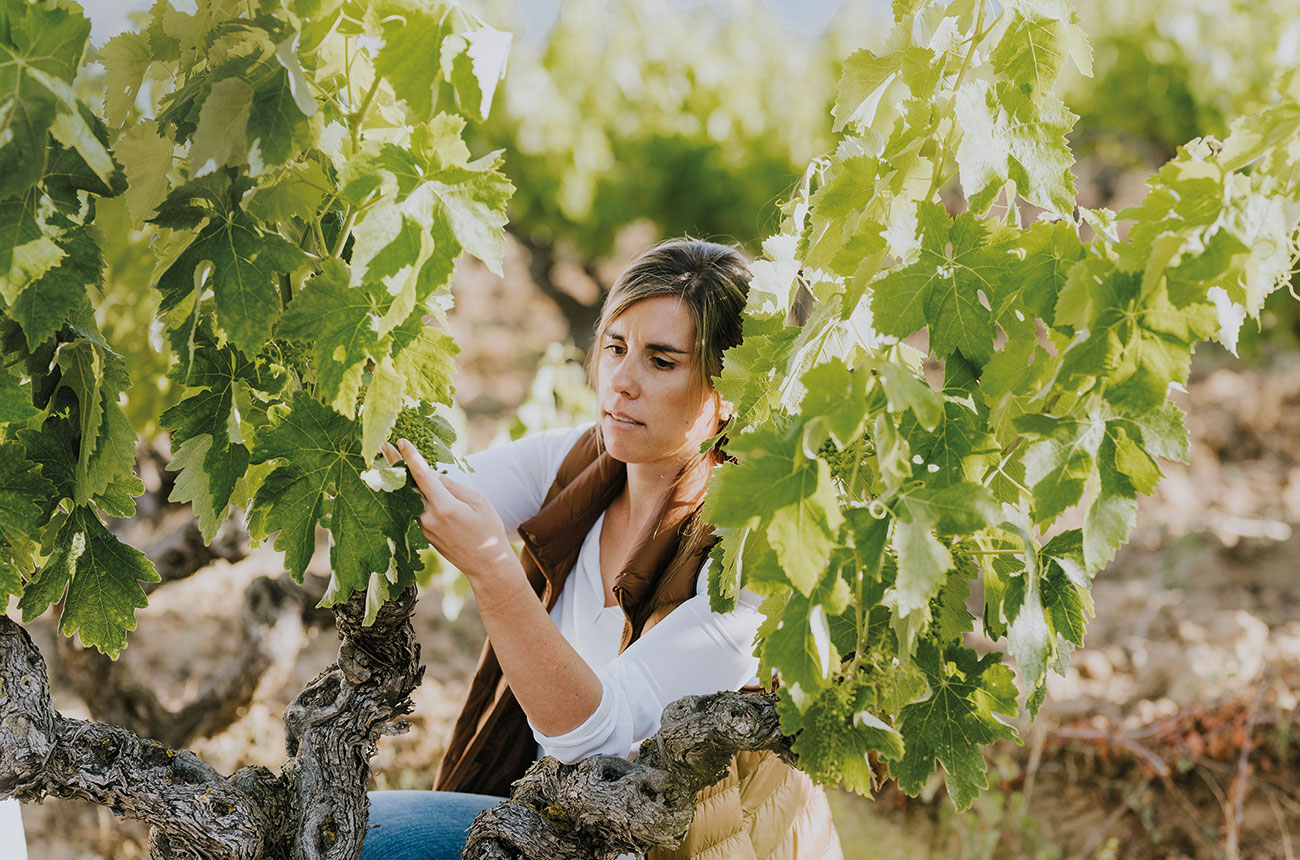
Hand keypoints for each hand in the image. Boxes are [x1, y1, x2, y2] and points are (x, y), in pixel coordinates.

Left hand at [382, 439, 517, 580]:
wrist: (486, 565)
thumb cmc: (488, 530)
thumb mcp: (479, 501)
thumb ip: (453, 486)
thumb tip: (434, 477)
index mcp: (445, 507)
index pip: (423, 476)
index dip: (411, 457)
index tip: (400, 441)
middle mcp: (429, 518)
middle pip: (407, 486)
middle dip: (394, 464)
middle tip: (383, 445)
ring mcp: (424, 528)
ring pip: (409, 499)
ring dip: (401, 479)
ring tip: (392, 459)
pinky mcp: (424, 534)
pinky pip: (415, 509)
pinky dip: (411, 495)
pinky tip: (409, 484)